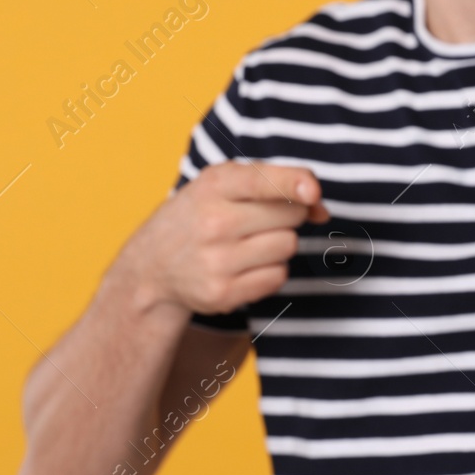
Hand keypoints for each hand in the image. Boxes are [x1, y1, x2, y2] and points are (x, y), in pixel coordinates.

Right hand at [120, 161, 329, 319]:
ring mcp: (216, 261)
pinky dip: (271, 270)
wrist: (152, 265)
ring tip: (248, 242)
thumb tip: (321, 211)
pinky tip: (245, 265)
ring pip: (288, 246)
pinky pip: (278, 277)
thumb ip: (276, 183)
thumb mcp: (224, 184)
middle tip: (260, 218)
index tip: (313, 193)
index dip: (294, 184)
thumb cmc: (202, 214)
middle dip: (288, 213)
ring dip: (280, 242)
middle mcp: (213, 222)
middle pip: (290, 214)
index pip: (262, 181)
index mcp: (215, 184)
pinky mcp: (221, 294)